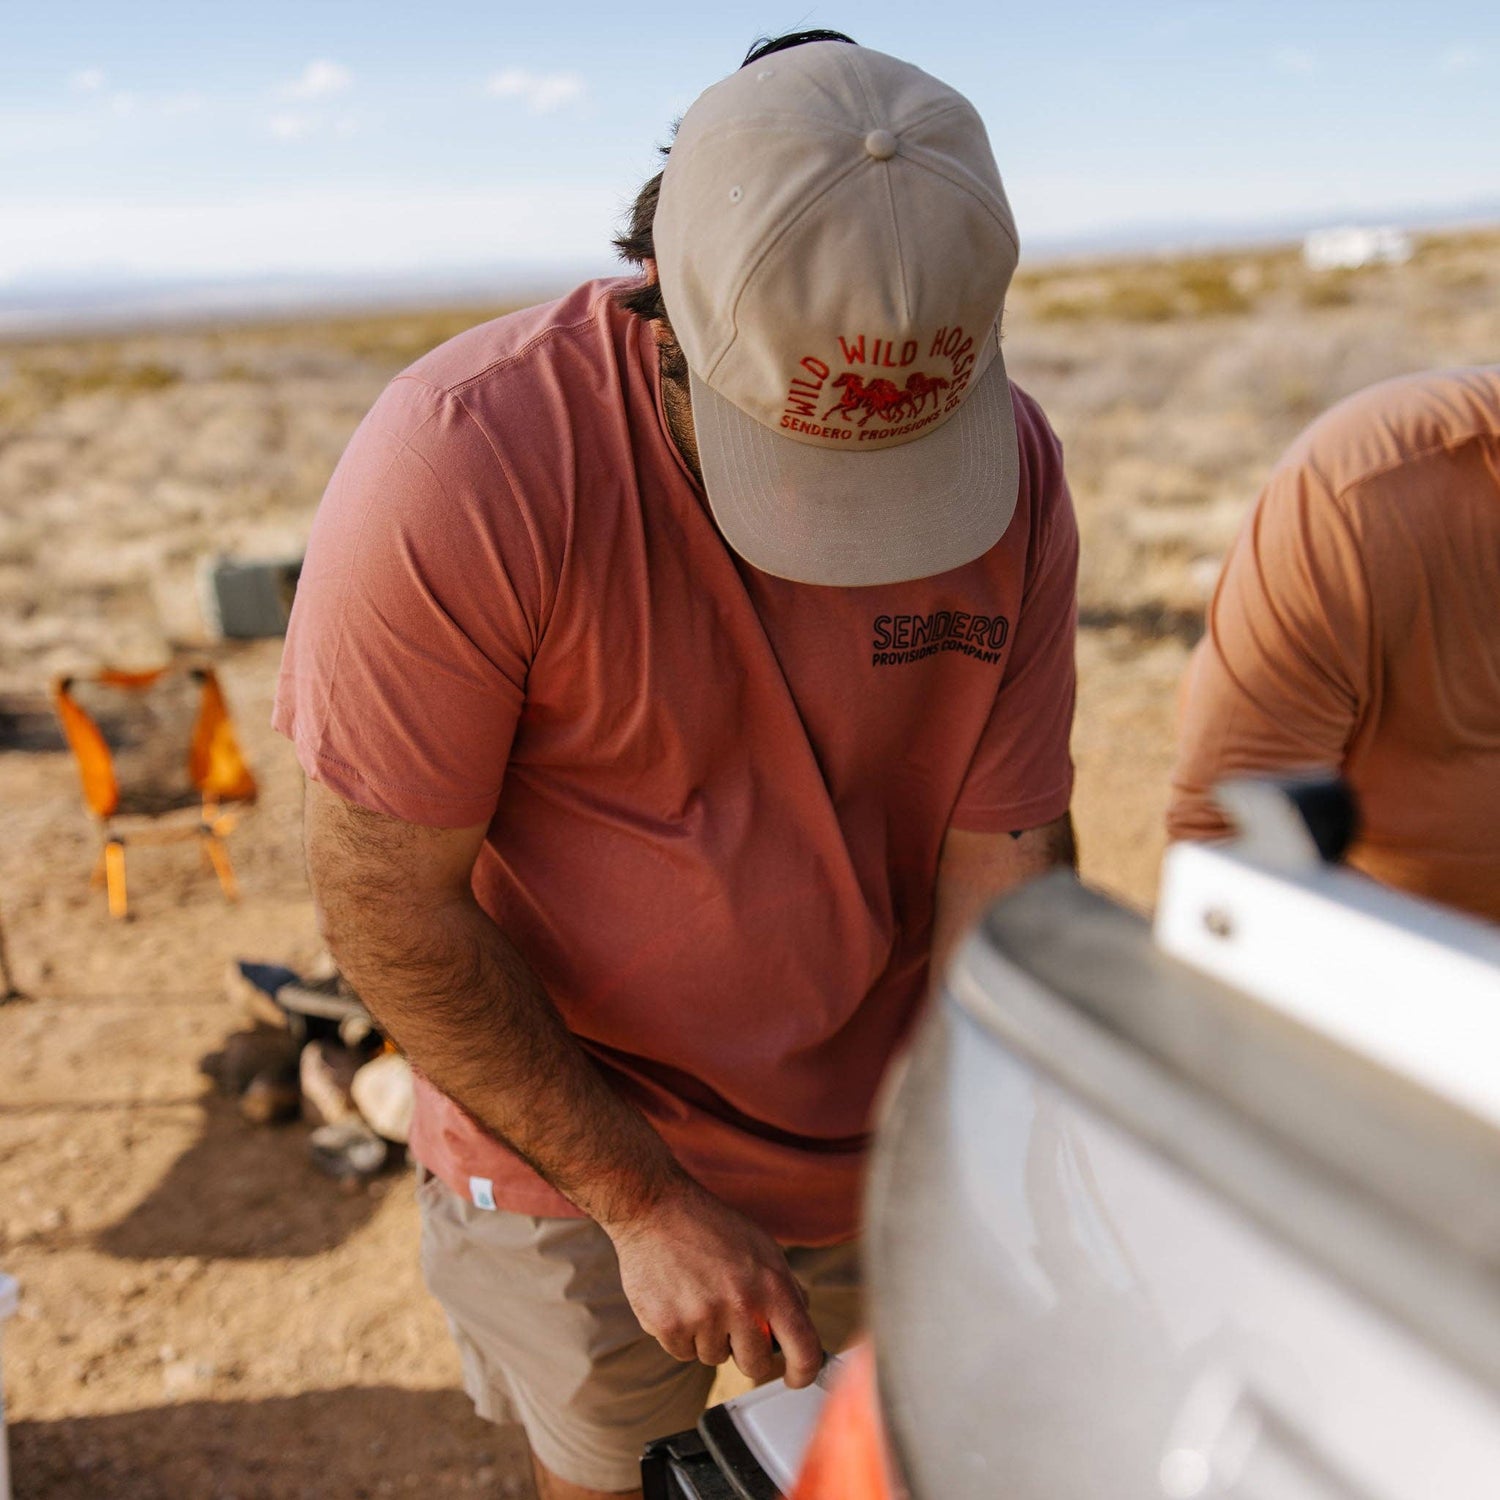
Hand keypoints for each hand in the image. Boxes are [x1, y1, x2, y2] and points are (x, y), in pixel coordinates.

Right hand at [604, 1179, 823, 1387]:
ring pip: (716, 1358)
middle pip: (756, 1365)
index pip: (804, 1348)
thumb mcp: (762, 1246)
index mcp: (771, 1284)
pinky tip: (678, 1298)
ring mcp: (703, 1318)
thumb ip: (784, 1287)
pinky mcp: (669, 1327)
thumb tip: (799, 1323)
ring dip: (710, 1337)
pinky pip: (684, 1354)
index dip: (803, 1372)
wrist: (655, 1209)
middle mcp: (741, 1305)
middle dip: (747, 1350)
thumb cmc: (710, 1226)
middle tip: (732, 1319)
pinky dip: (682, 1334)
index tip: (795, 1377)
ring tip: (699, 1294)